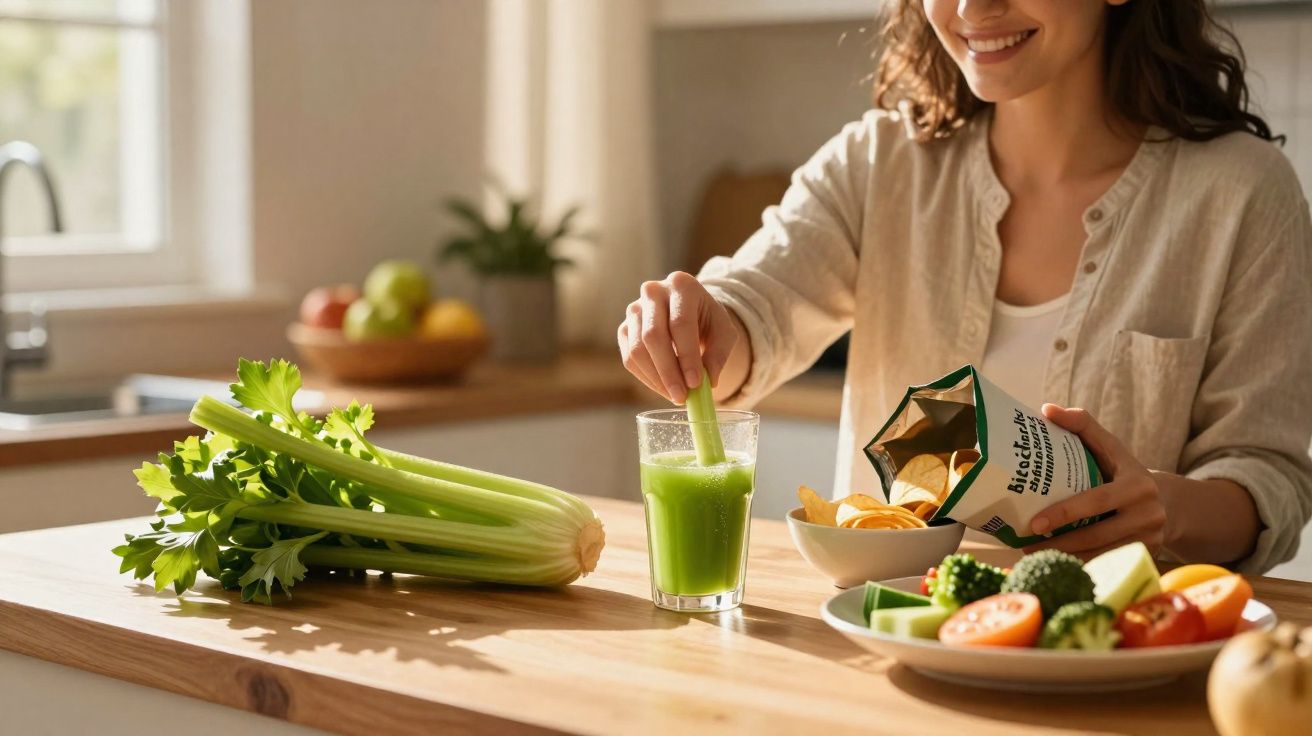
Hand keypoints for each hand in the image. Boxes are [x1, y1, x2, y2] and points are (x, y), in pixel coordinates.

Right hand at [616, 272, 738, 402]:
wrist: (688, 310)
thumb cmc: (708, 320)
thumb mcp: (724, 332)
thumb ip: (718, 355)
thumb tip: (707, 382)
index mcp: (682, 284)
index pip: (680, 323)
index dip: (687, 356)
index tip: (695, 383)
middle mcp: (653, 291)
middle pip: (654, 336)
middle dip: (668, 372)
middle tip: (682, 397)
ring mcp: (634, 309)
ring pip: (638, 350)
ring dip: (656, 379)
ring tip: (676, 396)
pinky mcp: (624, 328)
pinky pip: (629, 359)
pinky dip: (646, 379)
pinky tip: (664, 388)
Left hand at [1022, 404, 1168, 559]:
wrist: (1167, 503)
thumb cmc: (1124, 471)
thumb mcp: (1110, 446)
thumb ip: (1082, 425)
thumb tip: (1047, 409)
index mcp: (1138, 484)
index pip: (1096, 501)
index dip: (1065, 513)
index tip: (1035, 523)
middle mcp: (1149, 514)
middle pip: (1096, 534)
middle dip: (1059, 542)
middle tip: (1025, 546)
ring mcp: (1150, 540)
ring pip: (1101, 554)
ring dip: (1066, 558)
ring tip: (1034, 556)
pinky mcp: (1147, 558)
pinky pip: (1108, 566)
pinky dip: (1082, 567)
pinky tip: (1058, 565)